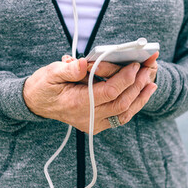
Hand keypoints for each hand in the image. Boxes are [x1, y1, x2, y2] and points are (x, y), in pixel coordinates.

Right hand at [23, 58, 156, 133]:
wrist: (36, 104)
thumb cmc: (43, 86)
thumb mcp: (50, 73)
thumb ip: (67, 69)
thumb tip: (82, 63)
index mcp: (76, 103)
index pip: (108, 93)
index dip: (124, 79)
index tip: (134, 64)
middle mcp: (87, 118)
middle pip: (121, 104)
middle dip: (137, 85)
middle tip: (148, 68)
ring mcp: (93, 123)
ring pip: (124, 114)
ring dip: (140, 97)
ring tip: (152, 81)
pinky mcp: (98, 124)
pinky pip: (120, 117)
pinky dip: (134, 104)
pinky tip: (144, 92)